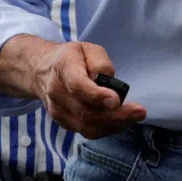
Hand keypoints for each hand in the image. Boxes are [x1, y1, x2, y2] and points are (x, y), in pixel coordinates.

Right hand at [0, 36, 146, 138]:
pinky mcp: (63, 122)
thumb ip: (101, 63)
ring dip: (114, 125)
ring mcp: (57, 110)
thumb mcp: (88, 49)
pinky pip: (86, 131)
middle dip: (116, 116)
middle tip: (140, 112)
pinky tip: (120, 120)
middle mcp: (57, 92)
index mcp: (63, 68)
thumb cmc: (72, 58)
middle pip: (86, 112)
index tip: (117, 101)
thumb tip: (110, 84)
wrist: (41, 70)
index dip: (97, 96)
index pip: (78, 86)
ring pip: (87, 127)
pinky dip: (106, 128)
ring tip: (133, 116)